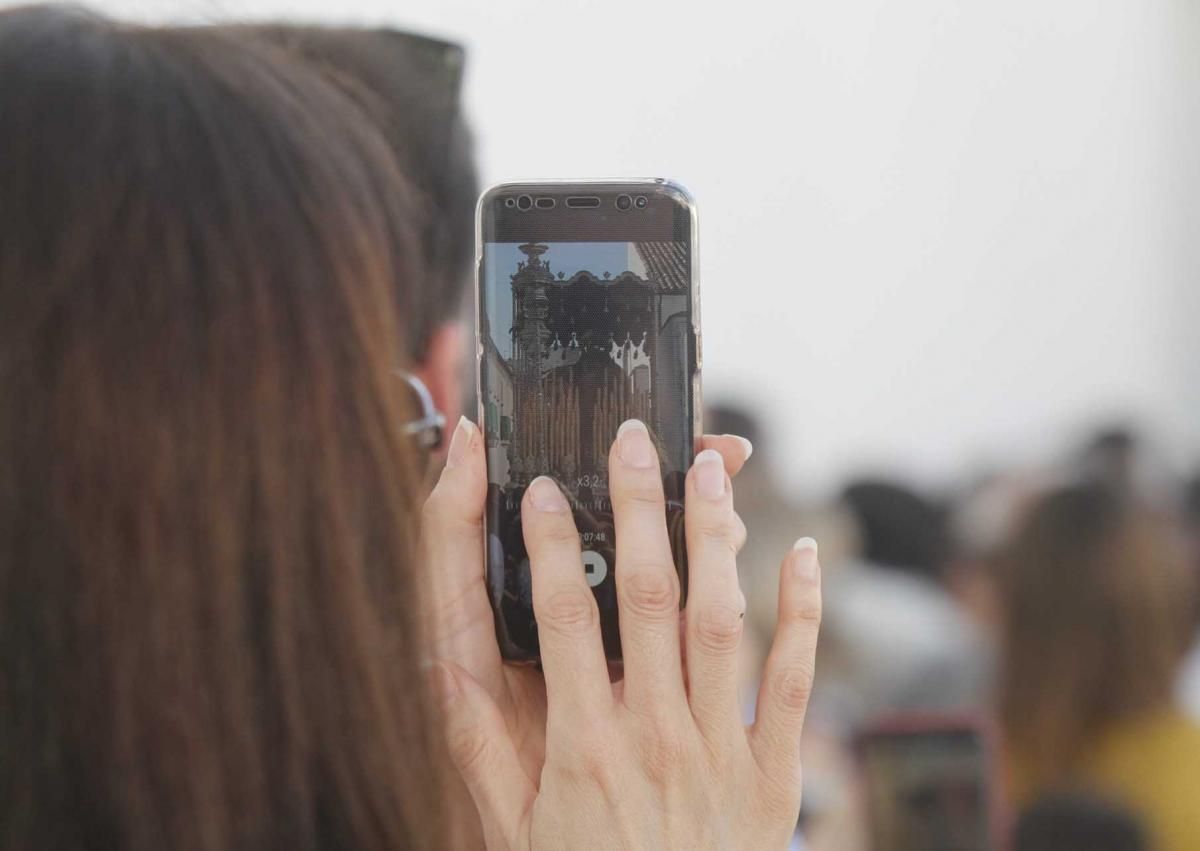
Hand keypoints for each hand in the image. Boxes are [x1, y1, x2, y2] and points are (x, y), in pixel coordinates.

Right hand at [431, 419, 821, 850]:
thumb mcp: (504, 819)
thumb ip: (480, 736)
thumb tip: (448, 647)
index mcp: (583, 747)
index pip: (564, 617)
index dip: (553, 543)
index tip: (546, 487)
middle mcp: (656, 738)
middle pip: (649, 596)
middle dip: (639, 506)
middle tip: (635, 441)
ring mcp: (722, 753)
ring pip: (721, 620)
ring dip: (715, 535)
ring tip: (710, 467)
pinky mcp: (774, 776)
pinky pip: (796, 681)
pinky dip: (803, 612)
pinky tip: (803, 551)